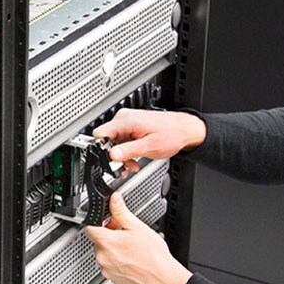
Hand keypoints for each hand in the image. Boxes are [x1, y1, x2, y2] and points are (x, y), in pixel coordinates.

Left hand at [84, 193, 191, 283]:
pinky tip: (132, 259)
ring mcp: (106, 270)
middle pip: (98, 240)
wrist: (163, 281)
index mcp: (106, 242)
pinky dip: (118, 261)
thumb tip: (114, 200)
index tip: (108, 221)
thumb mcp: (138, 227)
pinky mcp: (112, 279)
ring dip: (114, 249)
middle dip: (109, 235)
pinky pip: (110, 266)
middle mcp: (102, 257)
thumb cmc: (154, 257)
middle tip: (126, 234)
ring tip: (132, 249)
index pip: (90, 227)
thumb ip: (121, 212)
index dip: (99, 221)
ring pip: (104, 254)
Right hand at [92, 108, 206, 164]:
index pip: (99, 134)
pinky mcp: (131, 125)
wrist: (184, 129)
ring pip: (114, 141)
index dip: (102, 150)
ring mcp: (127, 121)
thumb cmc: (171, 135)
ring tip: (133, 163)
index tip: (110, 160)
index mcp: (125, 121)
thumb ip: (128, 151)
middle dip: (115, 155)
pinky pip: (121, 139)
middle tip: (126, 165)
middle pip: (106, 139)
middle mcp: (123, 118)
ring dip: (121, 154)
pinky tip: (135, 157)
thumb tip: (111, 155)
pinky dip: (126, 150)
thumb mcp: (148, 147)